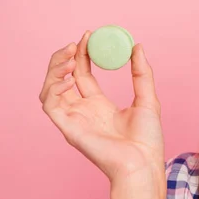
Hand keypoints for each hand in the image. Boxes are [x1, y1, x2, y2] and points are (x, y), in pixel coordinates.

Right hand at [39, 31, 164, 183]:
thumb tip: (138, 46)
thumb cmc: (147, 139)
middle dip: (64, 57)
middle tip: (76, 42)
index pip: (82, 73)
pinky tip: (68, 78)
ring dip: (54, 69)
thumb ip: (142, 73)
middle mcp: (83, 110)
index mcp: (99, 104)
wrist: (144, 162)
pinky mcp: (68, 129)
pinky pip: (50, 105)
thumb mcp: (148, 98)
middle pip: (62, 78)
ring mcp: (74, 120)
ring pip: (50, 89)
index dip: (81, 54)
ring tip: (70, 56)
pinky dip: (53, 88)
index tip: (88, 35)